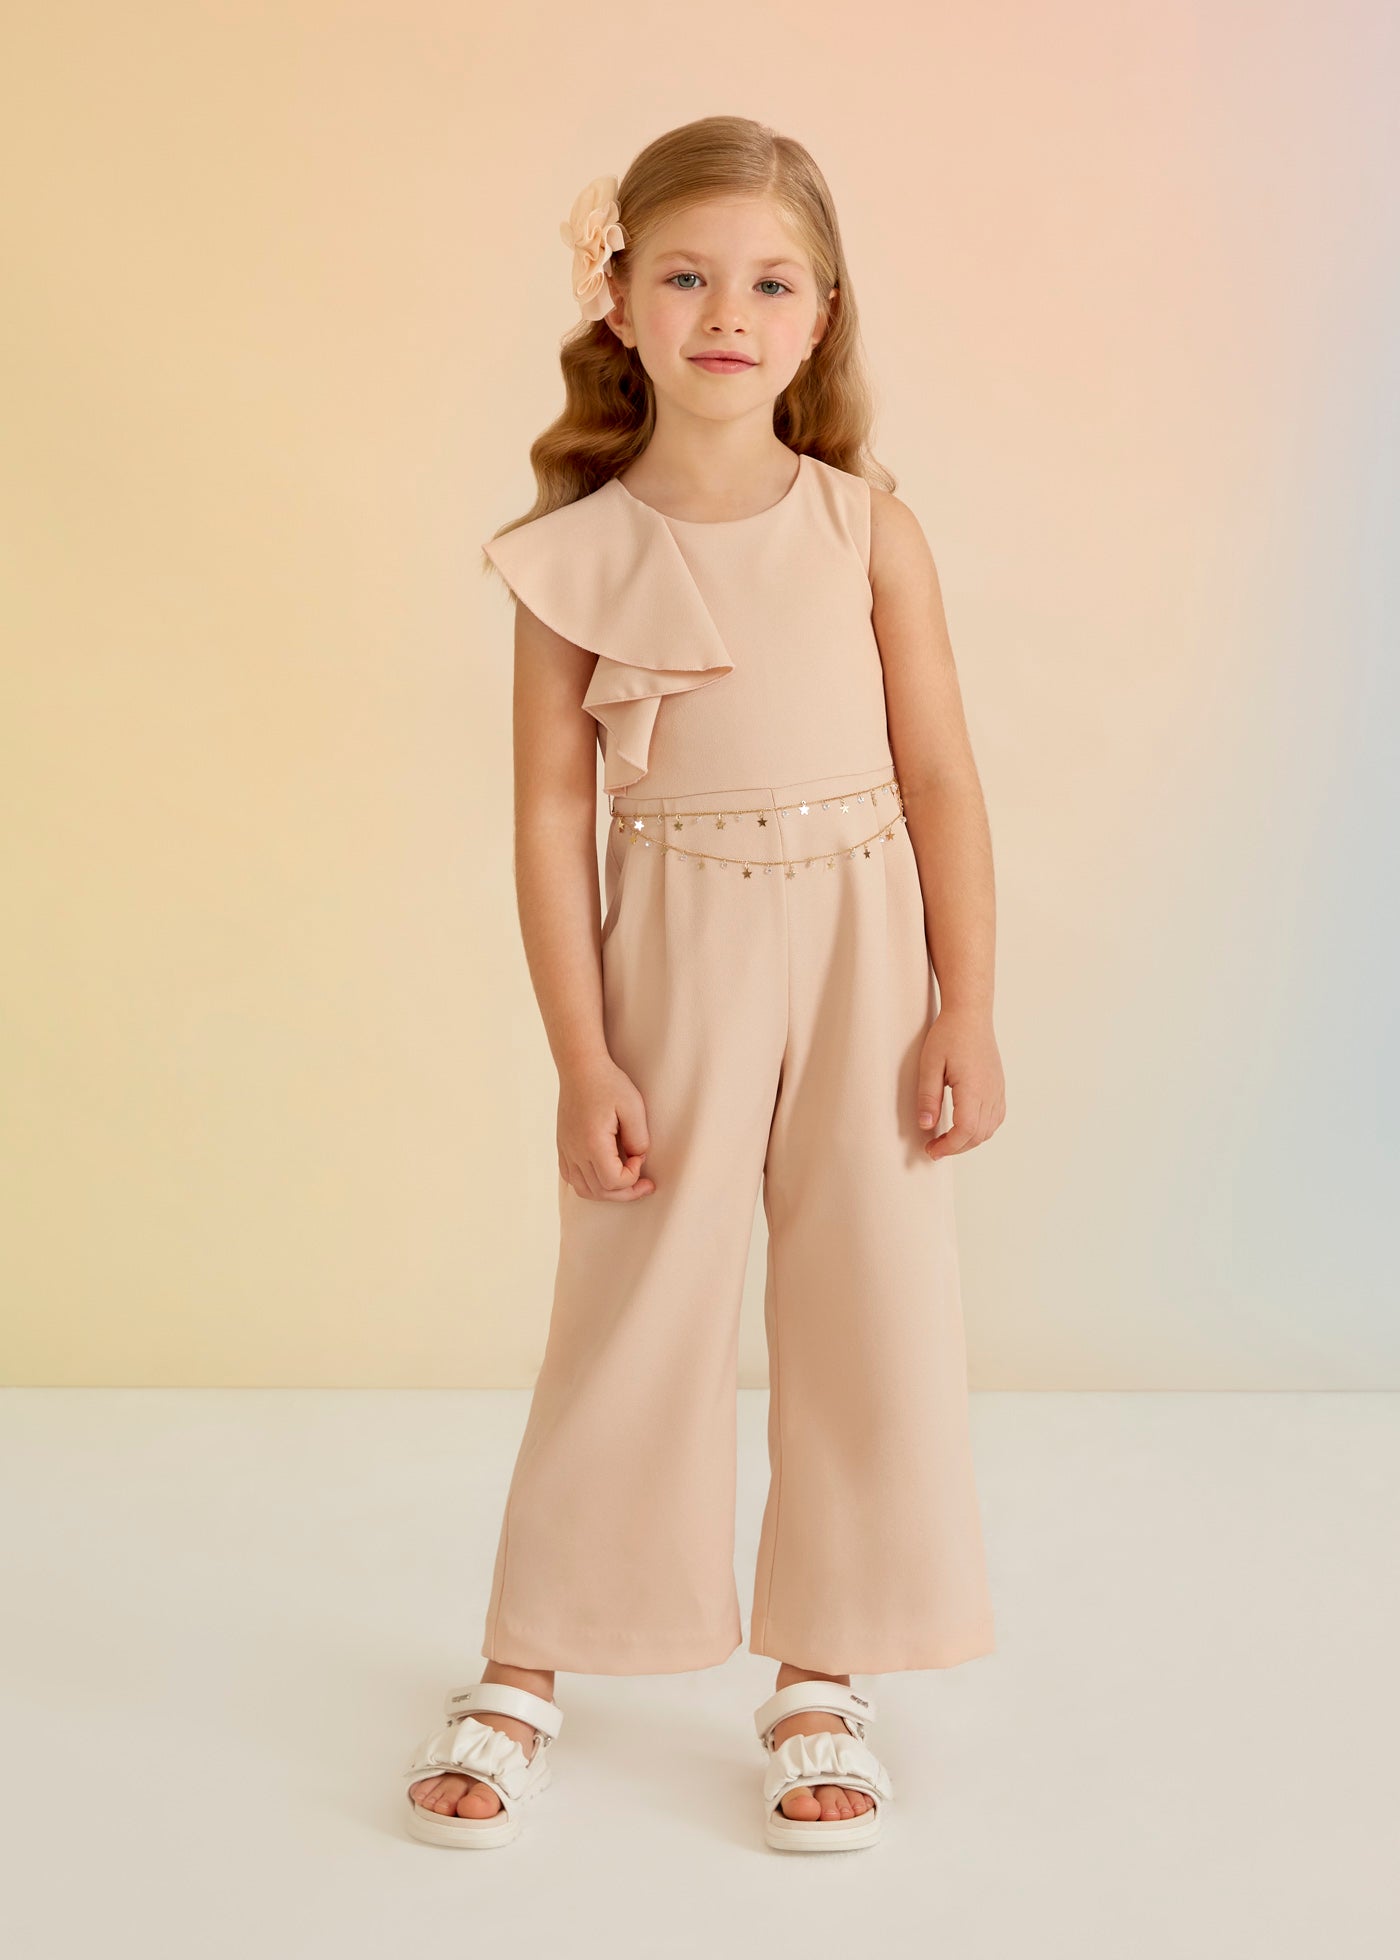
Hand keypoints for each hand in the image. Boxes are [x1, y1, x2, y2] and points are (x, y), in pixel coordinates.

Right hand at [557, 1057, 654, 1199]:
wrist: (580, 1068)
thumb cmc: (608, 1084)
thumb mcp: (633, 1107)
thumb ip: (639, 1138)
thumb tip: (638, 1158)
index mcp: (593, 1143)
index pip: (613, 1181)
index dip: (633, 1177)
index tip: (640, 1157)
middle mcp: (575, 1151)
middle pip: (600, 1191)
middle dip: (626, 1191)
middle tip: (645, 1184)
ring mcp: (566, 1150)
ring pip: (584, 1189)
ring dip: (608, 1192)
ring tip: (626, 1183)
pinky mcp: (563, 1147)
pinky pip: (572, 1178)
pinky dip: (590, 1184)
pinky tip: (604, 1174)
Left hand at [916, 1008, 1004, 1159]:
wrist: (970, 1015)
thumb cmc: (949, 1035)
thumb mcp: (930, 1065)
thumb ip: (928, 1097)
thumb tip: (926, 1126)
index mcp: (974, 1088)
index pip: (966, 1130)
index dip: (948, 1146)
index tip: (931, 1150)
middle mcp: (991, 1092)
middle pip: (978, 1135)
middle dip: (956, 1147)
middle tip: (934, 1149)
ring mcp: (998, 1090)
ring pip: (989, 1129)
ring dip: (969, 1141)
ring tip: (947, 1139)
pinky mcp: (999, 1086)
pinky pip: (996, 1118)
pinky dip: (981, 1130)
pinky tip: (965, 1127)